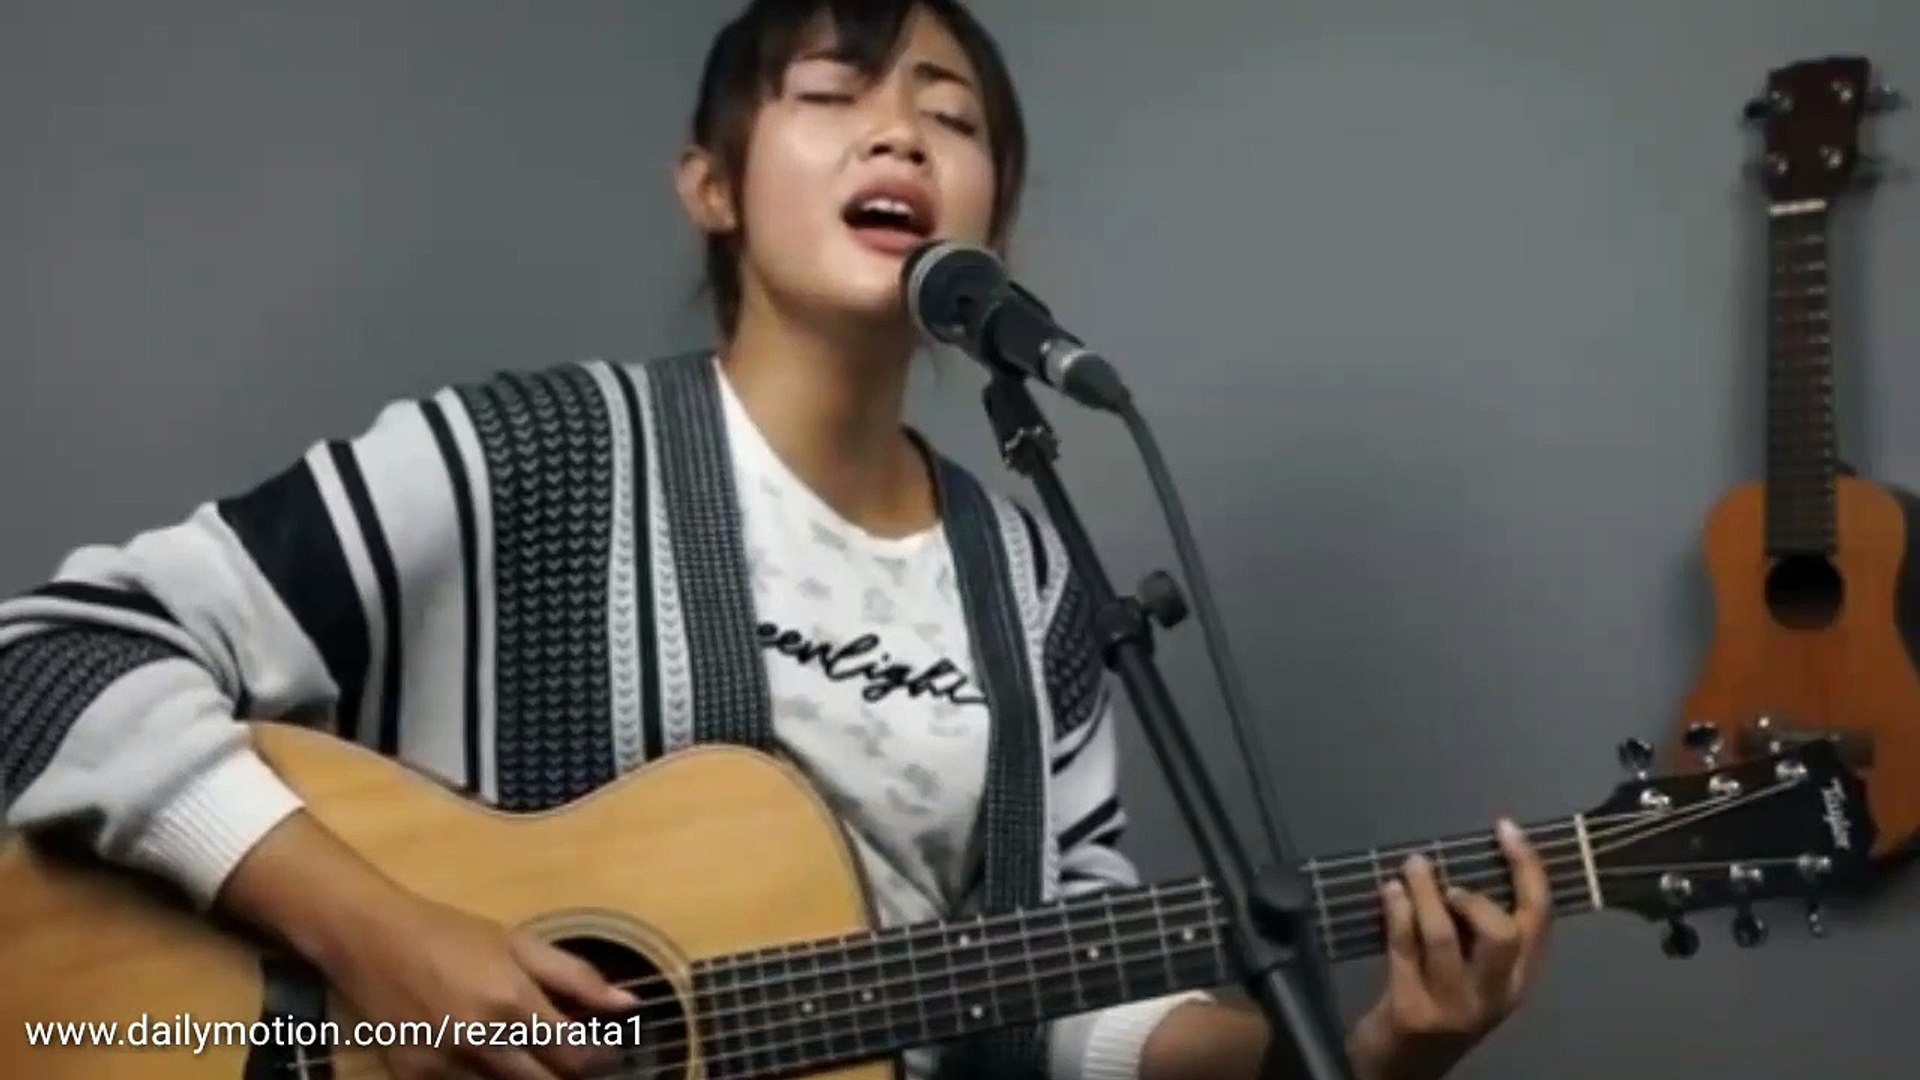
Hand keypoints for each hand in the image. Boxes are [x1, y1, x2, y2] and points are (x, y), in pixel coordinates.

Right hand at [322, 892, 637, 1078]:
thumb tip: (630, 1004)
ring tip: (528, 1054)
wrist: (371, 938)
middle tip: (571, 1059)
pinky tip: (488, 1059)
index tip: (607, 1053)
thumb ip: (577, 977)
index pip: (575, 1057)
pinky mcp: (413, 1079)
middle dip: (566, 1075)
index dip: (600, 1060)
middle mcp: (482, 1042)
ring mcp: (444, 1066)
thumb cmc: (452, 934)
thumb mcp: (519, 943)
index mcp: (513, 1004)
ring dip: (526, 1077)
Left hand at [1347, 819, 1549, 1079]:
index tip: (1507, 828)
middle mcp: (1495, 996)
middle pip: (1502, 933)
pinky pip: (1405, 948)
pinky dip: (1398, 911)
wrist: (1400, 1068)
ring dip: (1425, 893)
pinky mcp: (1412, 1009)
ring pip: (1445, 936)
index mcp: (1517, 981)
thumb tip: (1463, 861)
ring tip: (1412, 866)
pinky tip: (1390, 891)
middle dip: (1473, 895)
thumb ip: (1477, 931)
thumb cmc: (1437, 1005)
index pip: (1537, 919)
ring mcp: (1454, 1006)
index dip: (1527, 869)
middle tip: (1447, 881)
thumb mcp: (1472, 974)